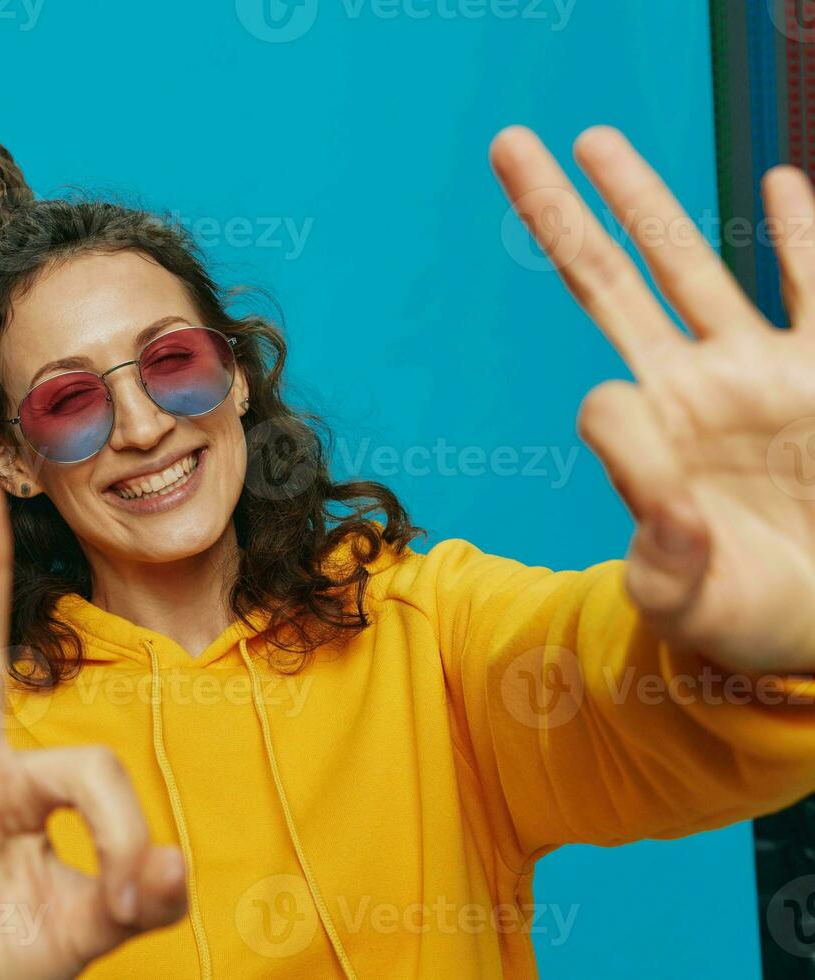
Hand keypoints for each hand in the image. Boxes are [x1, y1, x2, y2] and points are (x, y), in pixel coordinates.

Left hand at [493, 126, 814, 672]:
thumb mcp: (686, 594)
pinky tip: (780, 181)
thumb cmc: (742, 612)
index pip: (604, 392)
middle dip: (562, 215)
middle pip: (610, 277)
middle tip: (506, 146)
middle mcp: (693, 381)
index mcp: (649, 430)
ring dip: (645, 200)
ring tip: (595, 140)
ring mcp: (762, 369)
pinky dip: (804, 237)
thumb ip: (661, 546)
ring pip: (695, 262)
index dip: (622, 430)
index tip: (671, 496)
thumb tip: (637, 459)